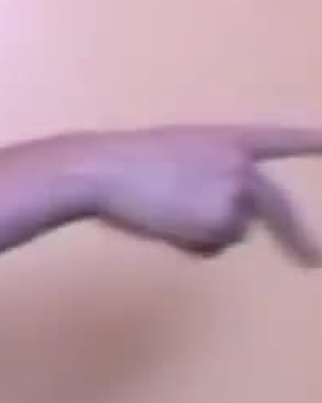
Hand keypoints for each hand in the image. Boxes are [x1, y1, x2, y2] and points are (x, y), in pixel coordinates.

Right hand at [69, 125, 321, 262]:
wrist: (102, 170)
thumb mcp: (177, 159)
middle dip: (295, 239)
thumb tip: (223, 227)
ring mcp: (235, 195)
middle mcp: (243, 166)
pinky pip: (212, 246)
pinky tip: (165, 224)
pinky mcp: (222, 222)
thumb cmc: (125, 163)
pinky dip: (190, 243)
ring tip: (164, 213)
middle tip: (312, 262)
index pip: (283, 140)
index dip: (314, 142)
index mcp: (232, 140)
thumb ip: (209, 181)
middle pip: (277, 209)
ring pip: (233, 232)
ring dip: (204, 232)